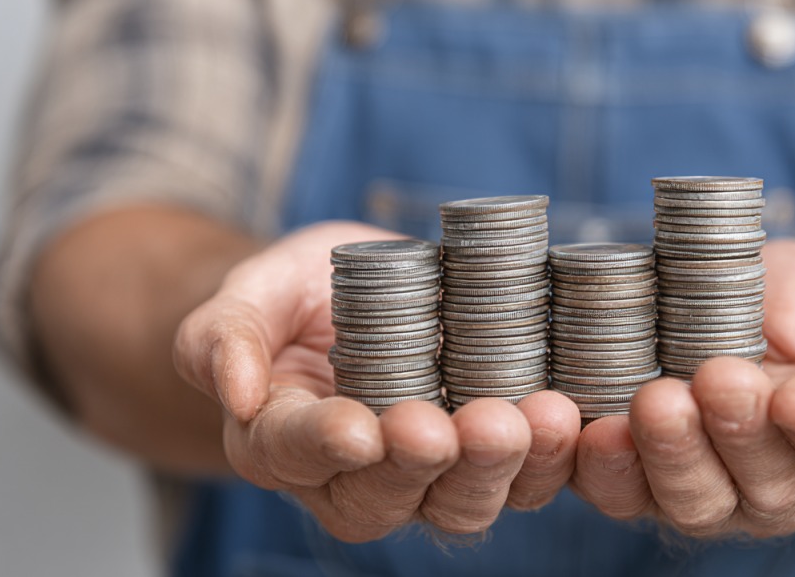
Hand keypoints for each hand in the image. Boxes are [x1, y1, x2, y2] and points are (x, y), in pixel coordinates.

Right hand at [174, 221, 580, 540]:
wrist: (352, 297)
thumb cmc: (293, 298)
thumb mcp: (249, 295)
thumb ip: (224, 336)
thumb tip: (234, 390)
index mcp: (281, 442)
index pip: (296, 455)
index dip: (327, 445)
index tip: (361, 428)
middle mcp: (353, 478)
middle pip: (385, 496)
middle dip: (421, 464)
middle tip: (448, 426)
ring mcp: (426, 474)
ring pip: (460, 500)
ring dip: (498, 467)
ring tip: (530, 418)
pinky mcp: (485, 456)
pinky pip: (522, 475)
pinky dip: (550, 454)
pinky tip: (570, 415)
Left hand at [571, 239, 794, 537]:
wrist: (743, 306)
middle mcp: (785, 487)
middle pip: (768, 488)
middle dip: (738, 436)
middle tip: (716, 380)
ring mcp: (710, 490)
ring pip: (693, 500)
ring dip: (670, 455)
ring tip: (653, 402)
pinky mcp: (640, 478)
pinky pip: (619, 489)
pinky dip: (599, 465)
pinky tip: (585, 427)